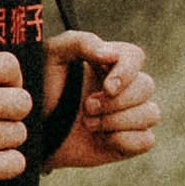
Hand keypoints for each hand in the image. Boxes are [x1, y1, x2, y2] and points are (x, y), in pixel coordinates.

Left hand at [45, 32, 155, 171]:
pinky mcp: (128, 142)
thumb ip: (80, 42)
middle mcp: (124, 88)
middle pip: (146, 86)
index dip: (127, 72)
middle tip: (86, 107)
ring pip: (151, 113)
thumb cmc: (42, 89)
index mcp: (109, 64)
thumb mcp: (53, 56)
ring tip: (89, 124)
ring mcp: (129, 116)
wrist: (33, 130)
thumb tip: (110, 54)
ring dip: (118, 121)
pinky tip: (102, 140)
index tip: (107, 87)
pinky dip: (125, 140)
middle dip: (115, 101)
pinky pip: (146, 140)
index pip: (135, 57)